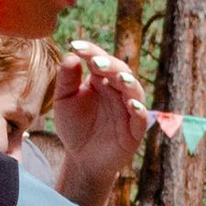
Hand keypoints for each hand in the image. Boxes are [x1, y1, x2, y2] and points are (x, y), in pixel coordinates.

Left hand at [42, 39, 148, 205]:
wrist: (81, 159)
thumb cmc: (74, 126)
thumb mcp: (64, 101)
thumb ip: (66, 79)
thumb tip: (71, 55)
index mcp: (101, 80)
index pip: (100, 60)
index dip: (91, 51)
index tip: (76, 46)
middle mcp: (117, 91)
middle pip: (120, 71)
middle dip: (110, 65)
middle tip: (95, 62)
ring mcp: (128, 110)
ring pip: (135, 92)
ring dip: (128, 83)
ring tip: (118, 78)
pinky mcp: (134, 131)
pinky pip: (141, 119)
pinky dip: (139, 111)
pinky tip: (131, 106)